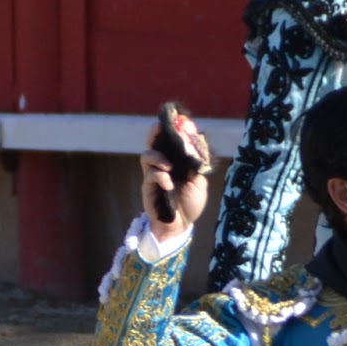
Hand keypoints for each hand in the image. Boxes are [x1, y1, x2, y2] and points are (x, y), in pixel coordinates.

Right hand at [140, 117, 209, 240]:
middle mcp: (163, 165)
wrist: (181, 225)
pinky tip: (167, 184)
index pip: (171, 143)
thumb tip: (194, 148)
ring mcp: (154, 175)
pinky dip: (159, 177)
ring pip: (147, 155)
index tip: (179, 120)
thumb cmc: (190, 204)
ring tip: (168, 167)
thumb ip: (195, 167)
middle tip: (159, 126)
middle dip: (156, 133)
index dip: (173, 131)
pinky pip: (149, 175)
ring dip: (157, 158)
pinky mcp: (147, 186)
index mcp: (177, 163)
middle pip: (154, 143)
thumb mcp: (199, 184)